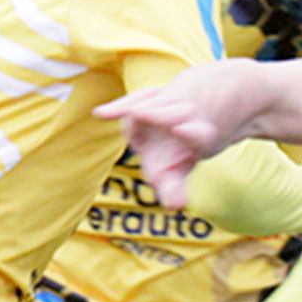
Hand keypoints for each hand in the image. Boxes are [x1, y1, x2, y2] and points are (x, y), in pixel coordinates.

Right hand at [94, 87, 222, 209]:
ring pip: (156, 104)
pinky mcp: (153, 95)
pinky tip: (100, 114)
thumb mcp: (176, 174)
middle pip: (177, 112)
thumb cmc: (175, 158)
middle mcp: (190, 116)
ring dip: (141, 110)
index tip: (180, 129)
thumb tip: (174, 205)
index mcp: (201, 137)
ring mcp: (172, 102)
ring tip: (130, 119)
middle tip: (140, 112)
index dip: (191, 132)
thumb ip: (173, 188)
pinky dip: (117, 108)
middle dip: (160, 114)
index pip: (200, 135)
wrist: (178, 129)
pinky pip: (135, 100)